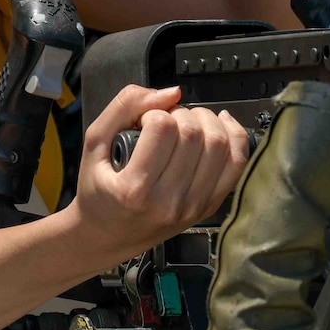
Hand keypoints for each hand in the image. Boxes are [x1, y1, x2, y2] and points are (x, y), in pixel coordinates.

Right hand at [70, 84, 247, 257]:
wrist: (108, 236)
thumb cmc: (99, 191)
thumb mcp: (93, 144)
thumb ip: (123, 108)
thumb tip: (170, 92)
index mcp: (135, 189)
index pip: (162, 128)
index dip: (154, 112)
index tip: (144, 120)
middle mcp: (168, 201)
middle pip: (193, 133)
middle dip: (181, 113)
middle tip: (166, 121)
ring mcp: (193, 205)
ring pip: (220, 144)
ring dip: (205, 121)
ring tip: (187, 125)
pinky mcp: (209, 205)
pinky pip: (236, 162)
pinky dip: (232, 135)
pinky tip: (218, 125)